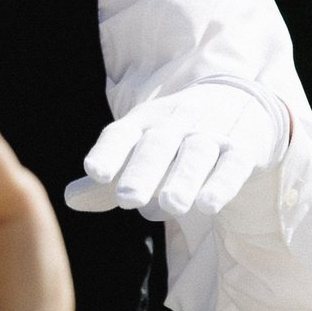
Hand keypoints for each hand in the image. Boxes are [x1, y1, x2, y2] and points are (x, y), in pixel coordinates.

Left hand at [63, 83, 283, 220]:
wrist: (241, 103)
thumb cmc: (175, 135)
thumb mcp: (139, 147)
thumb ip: (108, 178)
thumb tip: (69, 200)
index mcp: (141, 124)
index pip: (121, 135)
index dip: (108, 153)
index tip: (94, 172)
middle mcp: (173, 125)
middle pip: (156, 147)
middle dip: (142, 172)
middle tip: (127, 199)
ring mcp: (209, 135)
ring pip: (195, 156)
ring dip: (182, 180)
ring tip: (171, 206)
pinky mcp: (242, 149)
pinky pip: (231, 166)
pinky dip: (221, 184)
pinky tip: (208, 205)